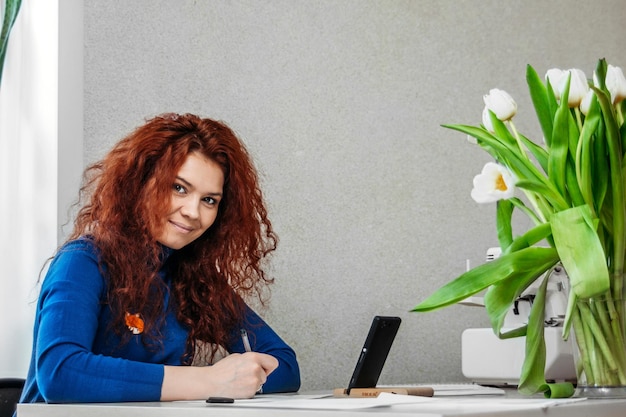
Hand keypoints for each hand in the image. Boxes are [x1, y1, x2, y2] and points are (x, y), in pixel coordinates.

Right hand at [161, 352, 277, 400]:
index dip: (268, 366)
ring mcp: (254, 381)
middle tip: (247, 375)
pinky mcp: (251, 392)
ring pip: (260, 383)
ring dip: (253, 383)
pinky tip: (239, 387)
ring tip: (240, 381)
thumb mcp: (237, 357)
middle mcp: (256, 368)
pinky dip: (249, 390)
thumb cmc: (221, 370)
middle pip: (266, 374)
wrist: (211, 383)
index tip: (265, 368)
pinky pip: (255, 391)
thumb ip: (251, 359)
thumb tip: (259, 362)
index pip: (273, 362)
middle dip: (259, 375)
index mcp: (253, 357)